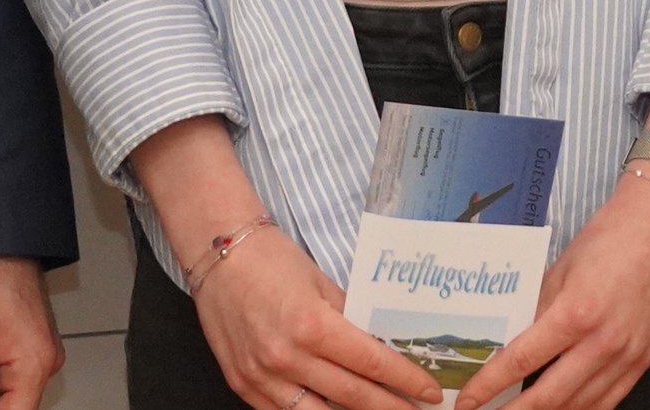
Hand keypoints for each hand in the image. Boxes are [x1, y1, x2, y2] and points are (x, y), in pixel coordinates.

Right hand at [188, 223, 441, 409]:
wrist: (218, 254)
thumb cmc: (272, 261)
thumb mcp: (323, 284)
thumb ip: (351, 319)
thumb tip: (384, 347)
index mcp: (312, 326)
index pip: (371, 364)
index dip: (406, 382)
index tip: (430, 392)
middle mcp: (286, 357)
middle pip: (352, 397)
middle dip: (391, 407)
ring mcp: (261, 377)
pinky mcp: (242, 386)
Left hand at [450, 165, 649, 409]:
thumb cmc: (612, 237)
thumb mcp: (560, 269)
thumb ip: (536, 308)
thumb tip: (509, 338)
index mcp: (575, 313)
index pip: (521, 361)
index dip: (488, 386)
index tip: (467, 401)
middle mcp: (603, 342)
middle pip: (548, 396)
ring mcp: (627, 356)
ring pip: (578, 406)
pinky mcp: (644, 360)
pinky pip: (608, 401)